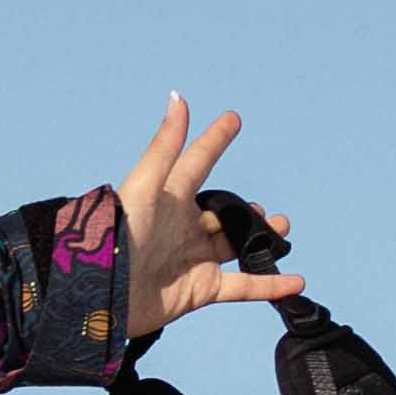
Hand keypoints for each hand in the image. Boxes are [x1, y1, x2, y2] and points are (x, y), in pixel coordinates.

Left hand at [110, 98, 296, 347]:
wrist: (100, 296)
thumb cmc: (116, 237)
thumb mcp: (143, 187)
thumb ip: (165, 146)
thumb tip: (178, 98)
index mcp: (169, 198)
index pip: (198, 161)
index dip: (214, 140)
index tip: (233, 119)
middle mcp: (183, 227)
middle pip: (224, 212)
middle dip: (246, 211)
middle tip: (261, 212)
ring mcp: (193, 258)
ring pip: (236, 244)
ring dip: (261, 238)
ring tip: (280, 229)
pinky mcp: (199, 289)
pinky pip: (241, 285)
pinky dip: (268, 284)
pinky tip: (295, 282)